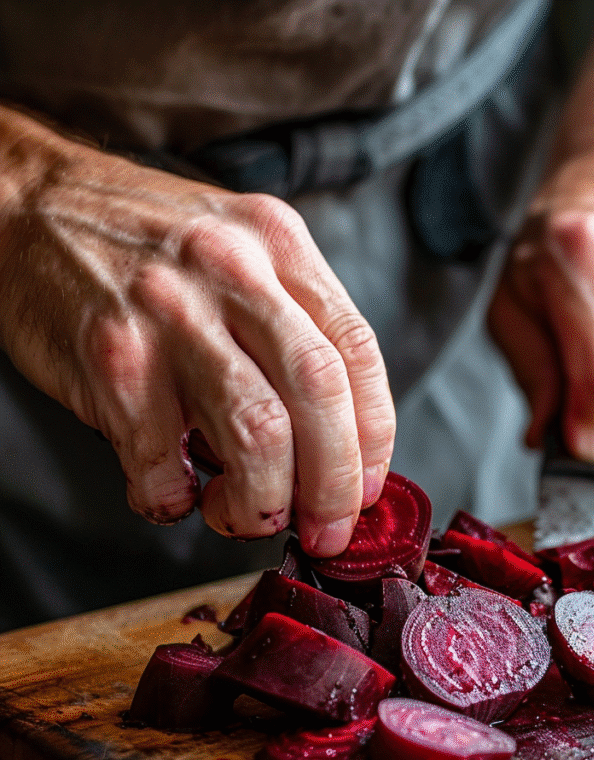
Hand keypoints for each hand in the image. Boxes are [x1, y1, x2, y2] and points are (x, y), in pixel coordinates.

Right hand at [0, 111, 394, 554]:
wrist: (31, 207)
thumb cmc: (146, 248)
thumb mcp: (238, 254)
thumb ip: (291, 329)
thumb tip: (335, 447)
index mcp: (278, 246)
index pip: (356, 352)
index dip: (373, 437)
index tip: (365, 488)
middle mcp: (233, 270)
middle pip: (319, 394)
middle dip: (333, 485)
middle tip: (325, 531)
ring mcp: (170, 311)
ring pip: (257, 433)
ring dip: (261, 502)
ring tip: (243, 515)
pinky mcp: (112, 355)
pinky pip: (162, 460)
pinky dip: (173, 500)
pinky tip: (170, 492)